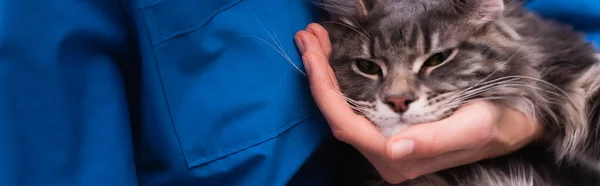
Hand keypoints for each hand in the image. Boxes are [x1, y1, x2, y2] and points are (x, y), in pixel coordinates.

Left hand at [294, 23, 543, 183]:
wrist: (514, 121)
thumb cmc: (497, 124)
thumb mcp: (473, 128)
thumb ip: (434, 141)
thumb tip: (393, 150)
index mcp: (400, 157)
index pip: (345, 123)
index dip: (324, 88)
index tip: (313, 51)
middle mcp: (385, 152)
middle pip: (336, 112)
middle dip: (318, 72)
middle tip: (308, 35)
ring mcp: (384, 140)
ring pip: (342, 107)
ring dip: (326, 72)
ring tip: (316, 38)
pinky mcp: (388, 126)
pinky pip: (354, 103)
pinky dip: (341, 76)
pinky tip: (334, 55)